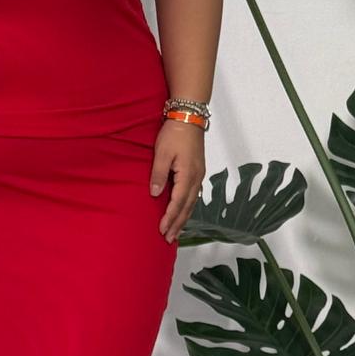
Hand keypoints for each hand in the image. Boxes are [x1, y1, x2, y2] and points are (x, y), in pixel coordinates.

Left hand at [149, 120, 204, 243]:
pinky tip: (183, 212)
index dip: (170, 218)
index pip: (178, 202)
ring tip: (175, 231)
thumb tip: (155, 194)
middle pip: (187, 207)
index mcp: (188, 175)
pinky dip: (187, 207)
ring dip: (183, 218)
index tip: (162, 230)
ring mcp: (199, 175)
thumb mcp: (162, 153)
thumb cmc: (174, 133)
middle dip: (178, 224)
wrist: (189, 116)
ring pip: (192, 203)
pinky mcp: (197, 171)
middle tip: (168, 238)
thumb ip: (159, 174)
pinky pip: (193, 195)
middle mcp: (196, 178)